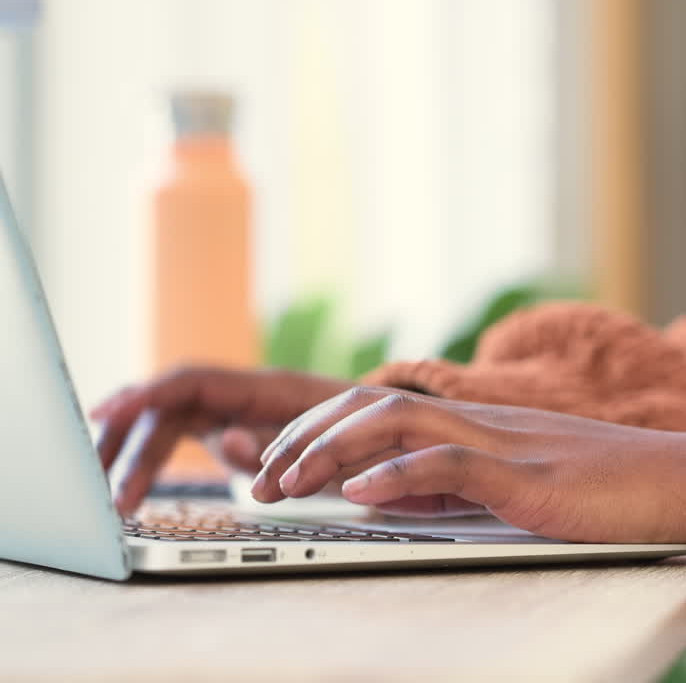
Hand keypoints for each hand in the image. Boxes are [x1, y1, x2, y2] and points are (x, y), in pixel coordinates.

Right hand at [92, 367, 350, 513]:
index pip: (192, 382)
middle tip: (103, 492)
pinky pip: (178, 432)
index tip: (105, 414)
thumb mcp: (333, 445)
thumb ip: (277, 443)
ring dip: (131, 452)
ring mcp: (234, 409)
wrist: (394, 434)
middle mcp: (242, 394)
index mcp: (266, 388)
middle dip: (130, 445)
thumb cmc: (367, 436)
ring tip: (100, 490)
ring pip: (166, 421)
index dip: (146, 394)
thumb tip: (228, 439)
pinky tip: (124, 474)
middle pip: (168, 407)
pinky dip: (150, 452)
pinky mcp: (231, 426)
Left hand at [254, 387, 685, 542]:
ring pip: (400, 422)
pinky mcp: (530, 476)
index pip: (384, 408)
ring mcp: (507, 444)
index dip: (321, 428)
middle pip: (375, 404)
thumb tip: (387, 496)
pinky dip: (400, 476)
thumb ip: (456, 486)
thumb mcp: (520, 488)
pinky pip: (453, 464)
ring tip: (288, 481)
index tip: (278, 461)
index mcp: (481, 425)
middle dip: (307, 435)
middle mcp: (485, 423)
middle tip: (262, 476)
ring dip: (333, 450)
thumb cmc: (618, 491)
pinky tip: (362, 494)